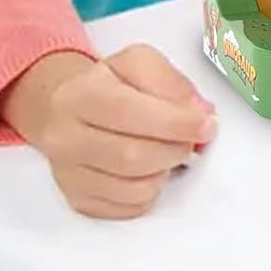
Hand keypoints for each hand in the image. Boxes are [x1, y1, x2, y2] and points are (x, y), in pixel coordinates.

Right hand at [0, 44, 216, 218]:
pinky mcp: (78, 200)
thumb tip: (200, 112)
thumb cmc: (108, 85)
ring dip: (166, 171)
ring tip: (170, 150)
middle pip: (130, 157)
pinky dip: (151, 191)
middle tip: (194, 139)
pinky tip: (151, 169)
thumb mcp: (139, 63)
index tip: (206, 125)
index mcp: (80, 95)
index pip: (127, 112)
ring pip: (132, 189)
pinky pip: (127, 208)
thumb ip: (172, 83)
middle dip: (176, 149)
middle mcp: (64, 138)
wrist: (65, 109)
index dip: (174, 122)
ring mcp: (68, 174)